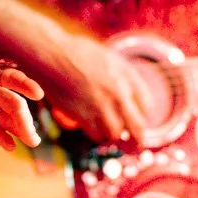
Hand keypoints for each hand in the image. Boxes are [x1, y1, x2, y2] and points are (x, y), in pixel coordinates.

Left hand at [0, 16, 43, 149]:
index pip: (12, 78)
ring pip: (11, 119)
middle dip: (23, 115)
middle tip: (29, 129)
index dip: (25, 84)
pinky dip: (3, 139)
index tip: (37, 92)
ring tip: (31, 140)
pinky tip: (9, 146)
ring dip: (22, 129)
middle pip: (14, 103)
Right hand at [45, 33, 164, 144]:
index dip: (142, 116)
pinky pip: (96, 135)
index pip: (146, 106)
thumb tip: (130, 95)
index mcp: (127, 75)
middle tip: (134, 144)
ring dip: (111, 134)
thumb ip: (122, 76)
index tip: (136, 119)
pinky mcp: (84, 115)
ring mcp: (101, 105)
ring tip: (105, 131)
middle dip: (137, 138)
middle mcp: (119, 92)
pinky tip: (90, 126)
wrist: (51, 54)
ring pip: (115, 134)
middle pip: (138, 127)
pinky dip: (95, 134)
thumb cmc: (76, 53)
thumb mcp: (108, 57)